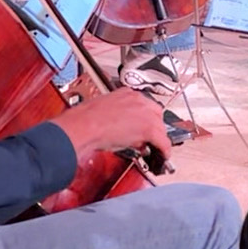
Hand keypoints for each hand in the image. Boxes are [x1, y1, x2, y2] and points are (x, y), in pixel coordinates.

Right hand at [51, 89, 167, 156]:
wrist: (83, 126)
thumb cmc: (86, 120)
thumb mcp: (105, 111)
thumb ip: (119, 117)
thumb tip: (124, 129)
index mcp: (127, 93)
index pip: (145, 106)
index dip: (145, 119)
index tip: (143, 127)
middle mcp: (138, 100)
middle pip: (157, 114)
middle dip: (154, 127)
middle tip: (148, 139)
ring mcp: (145, 112)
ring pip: (161, 127)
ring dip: (158, 138)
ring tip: (152, 149)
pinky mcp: (148, 128)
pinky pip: (163, 141)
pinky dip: (164, 150)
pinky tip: (162, 155)